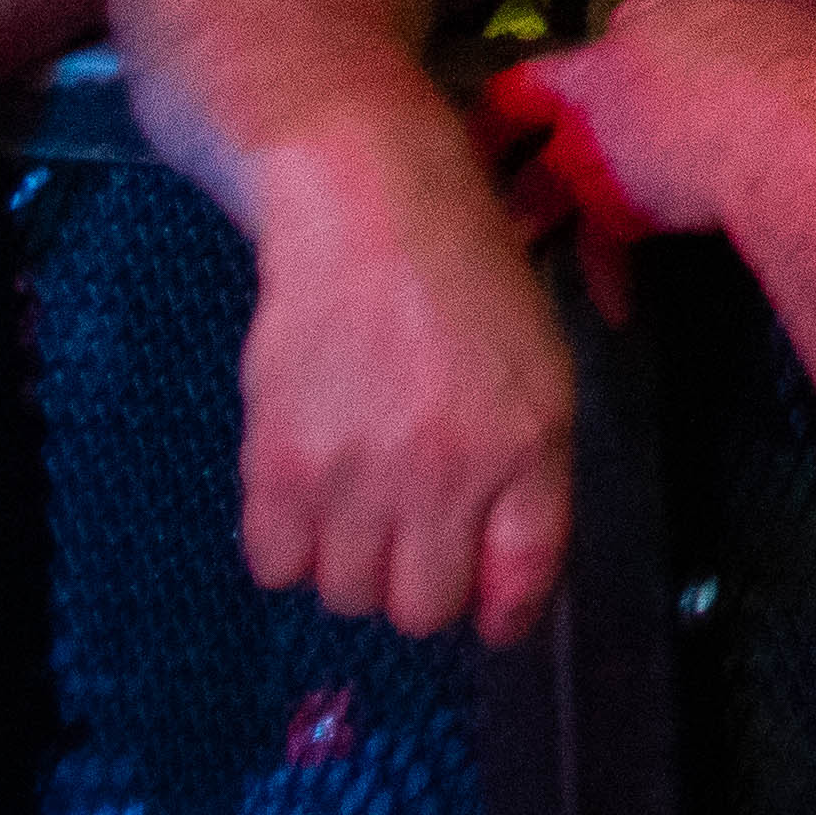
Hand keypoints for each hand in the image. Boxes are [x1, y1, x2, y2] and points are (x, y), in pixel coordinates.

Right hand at [231, 110, 580, 646]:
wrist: (366, 203)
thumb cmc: (460, 272)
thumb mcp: (537, 364)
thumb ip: (528, 471)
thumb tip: (501, 569)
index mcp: (527, 445)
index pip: (521, 584)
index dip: (502, 611)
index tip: (487, 610)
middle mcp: (448, 472)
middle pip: (424, 609)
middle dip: (418, 583)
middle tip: (408, 532)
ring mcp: (360, 473)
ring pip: (348, 594)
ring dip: (349, 561)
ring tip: (354, 494)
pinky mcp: (282, 462)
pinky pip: (277, 564)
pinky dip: (287, 543)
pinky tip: (307, 489)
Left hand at [477, 0, 815, 318]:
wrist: (795, 123)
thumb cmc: (809, 62)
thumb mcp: (787, 9)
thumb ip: (754, 23)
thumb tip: (770, 35)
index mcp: (653, 15)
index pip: (618, 34)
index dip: (621, 60)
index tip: (623, 86)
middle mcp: (606, 70)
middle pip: (526, 93)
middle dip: (495, 124)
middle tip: (480, 150)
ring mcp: (595, 136)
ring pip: (536, 176)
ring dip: (528, 214)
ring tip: (521, 244)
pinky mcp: (607, 200)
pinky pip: (593, 246)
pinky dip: (608, 278)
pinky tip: (621, 308)